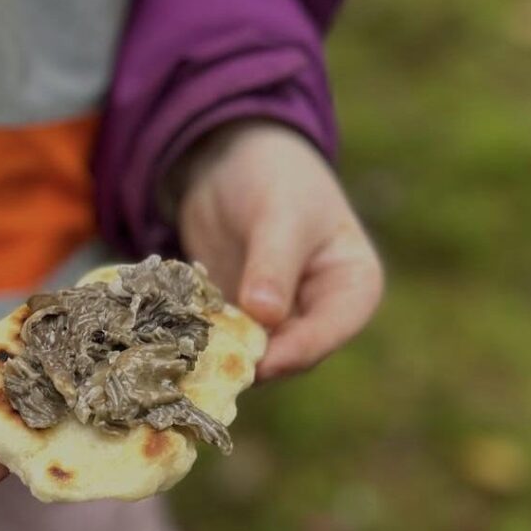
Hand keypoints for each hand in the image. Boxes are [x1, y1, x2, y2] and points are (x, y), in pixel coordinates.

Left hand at [174, 121, 383, 379]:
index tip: (264, 363)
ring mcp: (278, 324)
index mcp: (353, 289)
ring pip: (253, 355)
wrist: (232, 162)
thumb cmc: (274, 177)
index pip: (331, 332)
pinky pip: (223, 344)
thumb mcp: (280, 215)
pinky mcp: (240, 325)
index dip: (298, 352)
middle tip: (216, 368)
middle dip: (255, 360)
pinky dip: (204, 345)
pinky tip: (178, 344)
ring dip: (224, 357)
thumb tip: (265, 316)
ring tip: (192, 359)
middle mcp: (320, 315)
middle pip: (291, 354)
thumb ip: (273, 266)